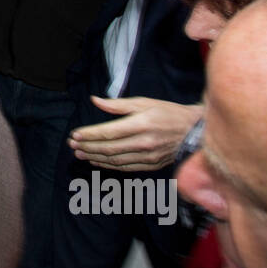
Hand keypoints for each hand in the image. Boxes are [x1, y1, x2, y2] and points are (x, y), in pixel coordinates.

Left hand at [68, 97, 203, 171]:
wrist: (194, 131)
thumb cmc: (168, 113)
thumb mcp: (144, 102)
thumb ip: (118, 105)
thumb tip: (95, 100)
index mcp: (142, 123)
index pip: (110, 132)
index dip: (90, 134)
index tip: (75, 134)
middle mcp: (145, 142)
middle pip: (109, 148)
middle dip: (88, 147)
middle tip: (72, 144)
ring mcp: (149, 156)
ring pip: (115, 160)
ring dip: (94, 157)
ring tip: (79, 153)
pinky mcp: (151, 165)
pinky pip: (125, 167)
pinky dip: (108, 165)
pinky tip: (96, 161)